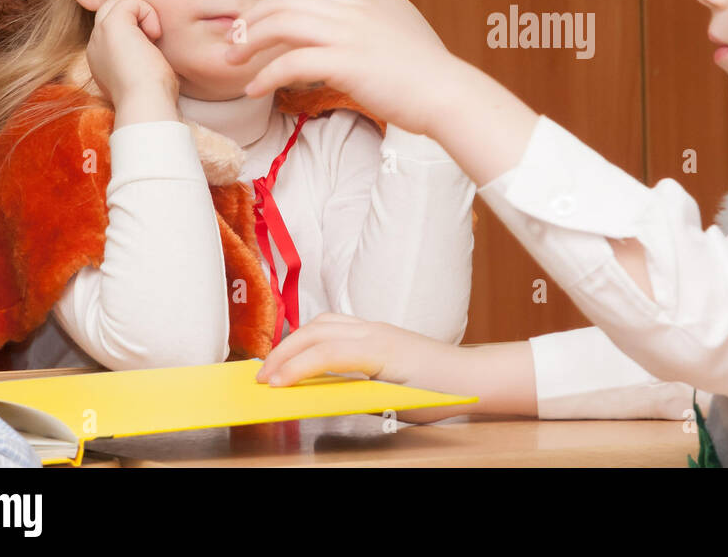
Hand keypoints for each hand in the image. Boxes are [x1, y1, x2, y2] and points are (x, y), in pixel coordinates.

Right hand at [86, 0, 177, 105]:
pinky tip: (154, 35)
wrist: (147, 103)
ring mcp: (100, 35)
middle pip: (109, 14)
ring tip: (153, 38)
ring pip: (116, 5)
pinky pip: (130, 1)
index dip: (134, 33)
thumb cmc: (154, 98)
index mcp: (101, 61)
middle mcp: (95, 47)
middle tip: (152, 41)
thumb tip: (155, 52)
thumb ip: (143, 61)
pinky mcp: (112, 26)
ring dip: (140, 15)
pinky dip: (148, 12)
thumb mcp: (146, 77)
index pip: (112, 33)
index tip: (150, 53)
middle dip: (133, 20)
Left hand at [225, 0, 456, 135]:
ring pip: (283, 22)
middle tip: (235, 36)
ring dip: (250, 40)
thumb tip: (362, 13)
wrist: (450, 93)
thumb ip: (380, 17)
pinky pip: (291, 63)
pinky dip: (266, 76)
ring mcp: (350, 33)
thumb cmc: (432, 73)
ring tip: (232, 58)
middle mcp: (357, 8)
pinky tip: (254, 90)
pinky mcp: (345, 62)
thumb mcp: (406, 29)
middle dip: (256, 16)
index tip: (268, 17)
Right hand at [255, 313, 471, 422]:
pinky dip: (311, 335)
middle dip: (283, 352)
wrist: (466, 376)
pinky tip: (301, 352)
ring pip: (323, 321)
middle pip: (316, 331)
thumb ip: (354, 396)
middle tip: (261, 378)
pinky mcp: (374, 329)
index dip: (294, 369)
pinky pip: (335, 323)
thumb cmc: (434, 393)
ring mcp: (374, 326)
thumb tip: (318, 395)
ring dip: (294, 339)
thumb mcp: (393, 405)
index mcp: (379, 349)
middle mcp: (373, 331)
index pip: (325, 353)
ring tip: (274, 364)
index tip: (272, 387)